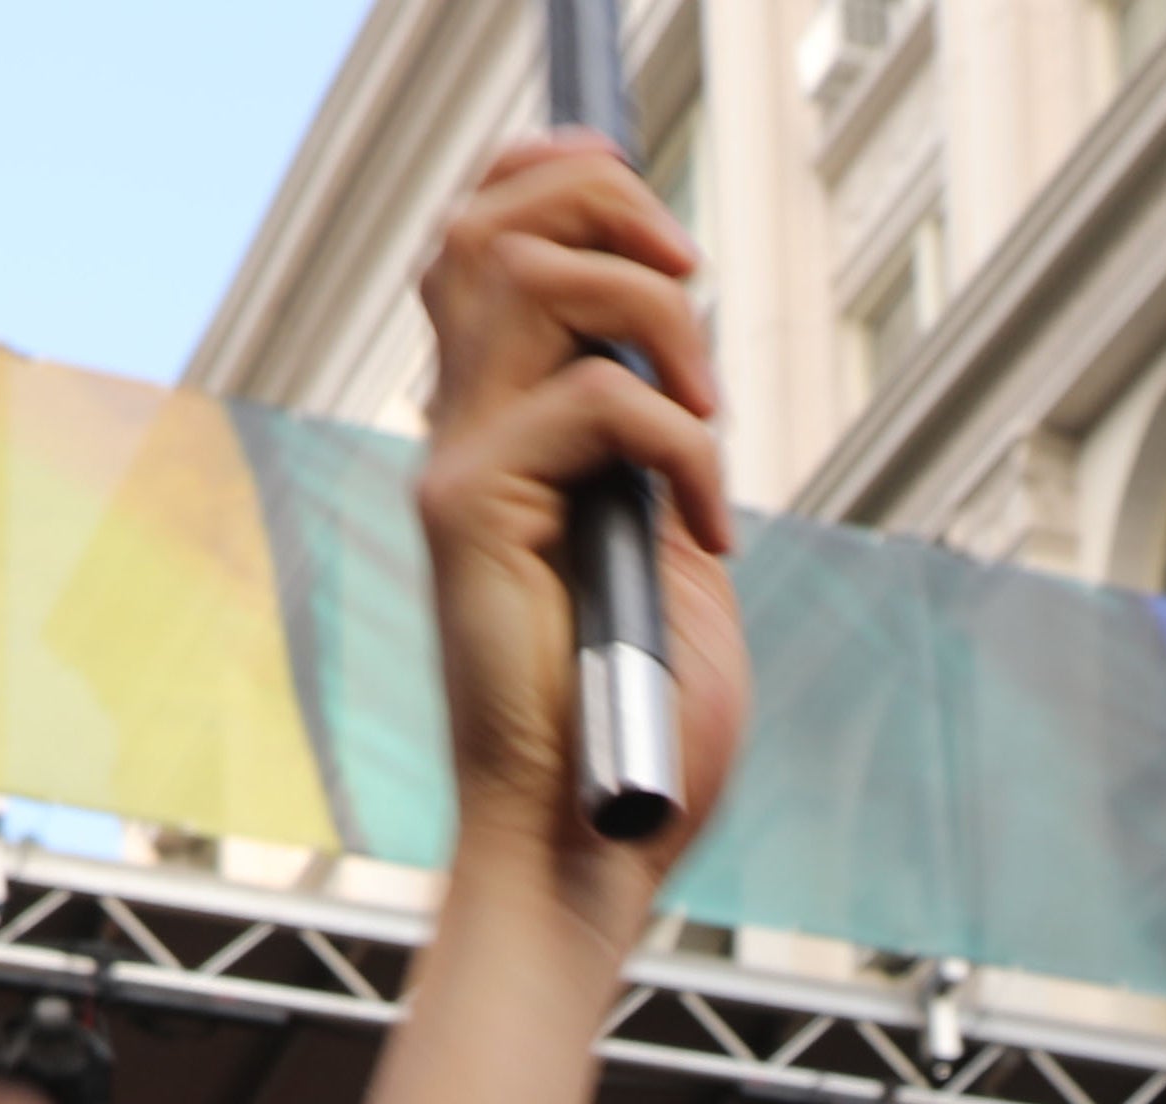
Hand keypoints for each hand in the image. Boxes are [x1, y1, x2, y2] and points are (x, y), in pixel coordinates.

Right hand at [416, 133, 744, 925]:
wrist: (580, 851)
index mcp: (498, 434)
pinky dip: (684, 445)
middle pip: (488, 214)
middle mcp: (459, 433)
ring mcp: (455, 467)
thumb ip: (658, 453)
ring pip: (517, 265)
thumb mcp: (666, 560)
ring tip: (707, 398)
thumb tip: (687, 365)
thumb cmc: (635, 732)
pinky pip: (597, 405)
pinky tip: (709, 533)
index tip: (674, 250)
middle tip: (691, 277)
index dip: (570, 190)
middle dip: (604, 201)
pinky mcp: (471, 515)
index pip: (491, 239)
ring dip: (643, 299)